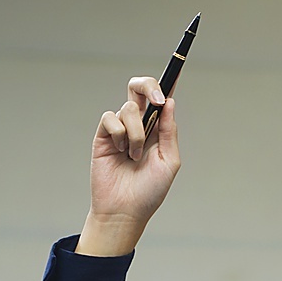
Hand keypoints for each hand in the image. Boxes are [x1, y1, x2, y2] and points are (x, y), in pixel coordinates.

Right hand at [78, 76, 180, 256]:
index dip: (166, 84)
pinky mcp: (103, 136)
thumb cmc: (149, 192)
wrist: (125, 211)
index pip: (161, 100)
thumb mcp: (169, 162)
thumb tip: (169, 102)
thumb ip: (169, 131)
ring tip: (134, 157)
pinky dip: (119, 133)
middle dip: (148, 85)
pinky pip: (111, 118)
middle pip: (139, 88)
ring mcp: (120, 129)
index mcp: (157, 130)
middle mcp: (139, 125)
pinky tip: (120, 152)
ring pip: (129, 108)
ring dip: (136, 133)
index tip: (178, 69)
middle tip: (156, 100)